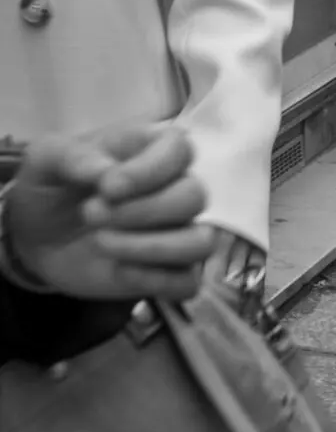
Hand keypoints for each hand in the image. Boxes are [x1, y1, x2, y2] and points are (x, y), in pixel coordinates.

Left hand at [6, 124, 215, 302]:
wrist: (38, 236)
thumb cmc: (52, 187)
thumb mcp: (47, 159)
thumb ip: (74, 156)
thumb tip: (106, 171)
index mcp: (150, 151)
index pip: (180, 149)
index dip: (151, 169)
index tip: (108, 187)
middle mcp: (174, 189)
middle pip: (194, 196)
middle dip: (143, 210)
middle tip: (91, 214)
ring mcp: (177, 233)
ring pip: (201, 242)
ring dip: (152, 247)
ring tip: (102, 243)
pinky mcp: (170, 273)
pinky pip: (187, 282)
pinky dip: (154, 280)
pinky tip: (119, 271)